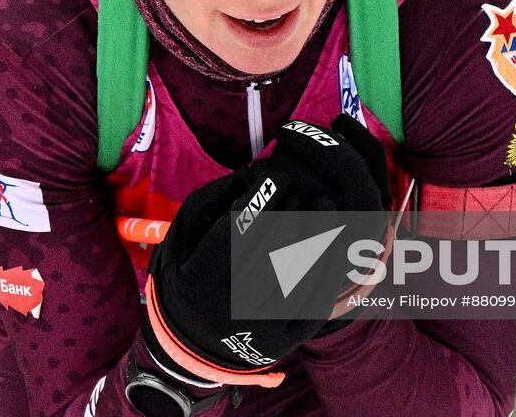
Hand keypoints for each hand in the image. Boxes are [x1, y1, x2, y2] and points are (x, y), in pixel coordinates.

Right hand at [143, 114, 390, 385]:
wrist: (193, 340)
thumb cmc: (188, 272)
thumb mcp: (182, 234)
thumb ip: (213, 200)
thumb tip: (254, 174)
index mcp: (198, 282)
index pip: (235, 232)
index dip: (259, 199)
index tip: (274, 175)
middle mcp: (230, 311)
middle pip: (270, 251)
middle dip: (289, 211)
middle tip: (300, 187)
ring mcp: (261, 330)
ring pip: (298, 275)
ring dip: (316, 234)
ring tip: (324, 204)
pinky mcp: (286, 342)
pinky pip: (316, 302)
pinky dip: (328, 268)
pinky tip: (333, 241)